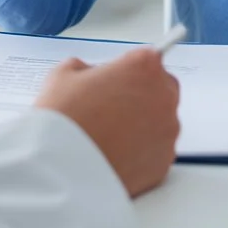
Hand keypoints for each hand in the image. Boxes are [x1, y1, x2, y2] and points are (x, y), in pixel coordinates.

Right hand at [35, 48, 179, 196]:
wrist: (60, 169)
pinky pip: (157, 151)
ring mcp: (167, 132)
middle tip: (113, 107)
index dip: (131, 69)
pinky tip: (116, 153)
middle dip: (142, 94)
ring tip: (110, 135)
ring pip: (161, 122)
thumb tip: (91, 77)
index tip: (121, 78)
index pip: (150, 58)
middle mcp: (163, 96)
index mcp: (144, 66)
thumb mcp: (65, 74)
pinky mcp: (164, 163)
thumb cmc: (65, 120)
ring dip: (144, 124)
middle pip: (162, 88)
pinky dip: (142, 152)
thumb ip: (87, 68)